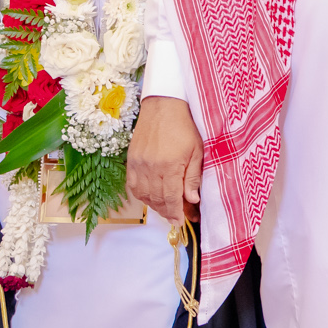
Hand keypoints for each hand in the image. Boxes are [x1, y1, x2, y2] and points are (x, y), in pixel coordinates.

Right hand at [129, 95, 203, 222]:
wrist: (163, 106)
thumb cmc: (184, 126)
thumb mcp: (197, 151)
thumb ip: (193, 177)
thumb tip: (192, 200)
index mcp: (170, 166)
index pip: (171, 198)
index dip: (176, 213)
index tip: (180, 222)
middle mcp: (151, 168)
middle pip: (157, 199)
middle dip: (167, 212)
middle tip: (176, 217)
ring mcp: (138, 164)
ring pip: (144, 195)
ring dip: (155, 205)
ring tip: (166, 208)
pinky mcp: (131, 160)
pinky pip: (133, 186)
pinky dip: (141, 195)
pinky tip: (150, 197)